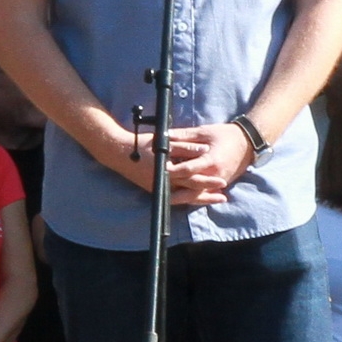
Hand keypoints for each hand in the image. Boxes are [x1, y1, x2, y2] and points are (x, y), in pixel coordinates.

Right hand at [103, 124, 225, 206]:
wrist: (117, 154)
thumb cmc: (141, 145)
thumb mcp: (164, 142)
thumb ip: (185, 147)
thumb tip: (204, 149)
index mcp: (167, 172)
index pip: (192, 179)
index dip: (208, 181)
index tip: (222, 182)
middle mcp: (163, 184)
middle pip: (190, 192)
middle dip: (208, 194)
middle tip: (224, 195)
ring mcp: (158, 189)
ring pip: (184, 198)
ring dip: (200, 199)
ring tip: (215, 199)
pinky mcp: (155, 190)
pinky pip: (175, 197)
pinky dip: (187, 198)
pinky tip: (197, 197)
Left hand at [166, 123, 254, 201]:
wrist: (247, 144)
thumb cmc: (226, 135)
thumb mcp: (204, 132)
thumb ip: (184, 135)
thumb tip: (165, 135)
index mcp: (211, 160)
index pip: (189, 169)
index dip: (175, 170)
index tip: (161, 169)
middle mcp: (215, 175)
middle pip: (191, 186)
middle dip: (174, 187)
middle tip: (158, 186)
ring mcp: (218, 182)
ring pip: (197, 195)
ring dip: (182, 197)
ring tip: (165, 199)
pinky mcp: (220, 185)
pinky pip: (204, 195)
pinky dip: (193, 198)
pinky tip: (181, 201)